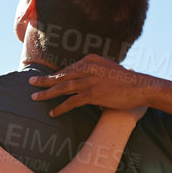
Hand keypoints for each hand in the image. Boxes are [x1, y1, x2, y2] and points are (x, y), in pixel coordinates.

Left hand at [29, 55, 153, 117]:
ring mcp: (89, 81)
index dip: (56, 75)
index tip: (46, 79)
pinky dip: (61, 108)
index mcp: (90, 59)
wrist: (140, 86)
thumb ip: (95, 70)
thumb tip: (85, 77)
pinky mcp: (93, 94)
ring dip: (47, 94)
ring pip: (63, 87)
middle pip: (62, 75)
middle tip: (31, 82)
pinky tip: (53, 113)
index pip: (69, 68)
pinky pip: (72, 102)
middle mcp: (88, 68)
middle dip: (45, 80)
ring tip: (35, 98)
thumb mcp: (109, 68)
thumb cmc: (126, 80)